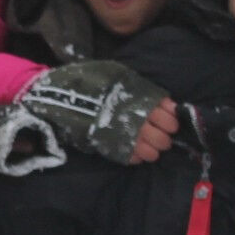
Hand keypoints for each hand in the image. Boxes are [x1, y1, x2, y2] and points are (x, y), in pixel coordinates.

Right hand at [17, 61, 170, 164]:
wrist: (63, 97)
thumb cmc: (92, 82)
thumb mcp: (120, 76)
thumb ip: (141, 89)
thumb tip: (164, 103)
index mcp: (142, 102)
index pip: (170, 117)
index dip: (171, 120)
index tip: (167, 121)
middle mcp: (138, 122)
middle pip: (164, 138)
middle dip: (164, 137)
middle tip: (159, 134)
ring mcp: (126, 138)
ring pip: (153, 152)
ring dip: (153, 149)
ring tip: (147, 144)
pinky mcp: (113, 150)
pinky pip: (134, 159)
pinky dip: (138, 156)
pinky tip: (134, 150)